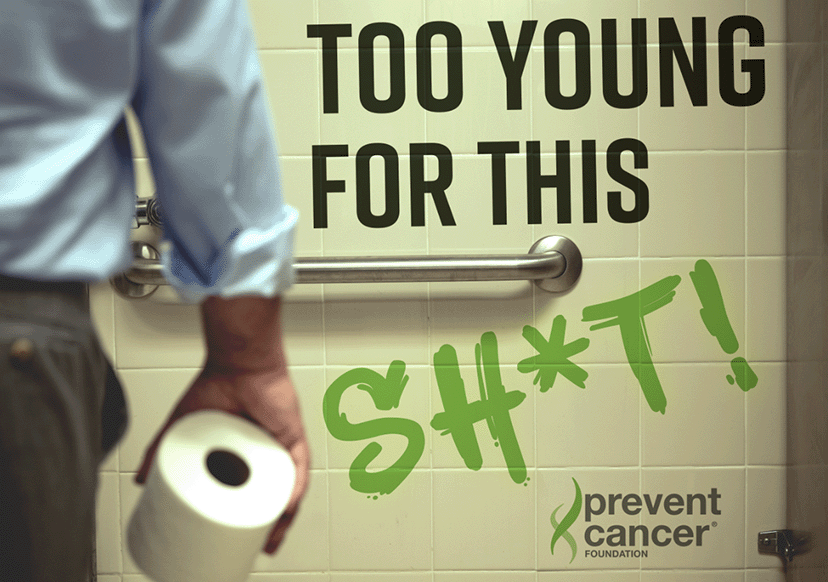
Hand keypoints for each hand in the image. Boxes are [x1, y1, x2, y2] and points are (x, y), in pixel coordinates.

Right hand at [134, 361, 309, 554]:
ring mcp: (282, 447)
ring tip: (274, 538)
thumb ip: (161, 450)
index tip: (240, 543)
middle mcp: (268, 453)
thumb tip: (142, 480)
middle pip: (275, 498)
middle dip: (272, 527)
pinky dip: (295, 489)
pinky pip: (300, 467)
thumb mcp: (182, 426)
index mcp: (247, 454)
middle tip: (260, 549)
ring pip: (290, 489)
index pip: (252, 495)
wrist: (236, 360)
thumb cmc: (215, 384)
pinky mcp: (293, 436)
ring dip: (286, 516)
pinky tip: (287, 508)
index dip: (250, 521)